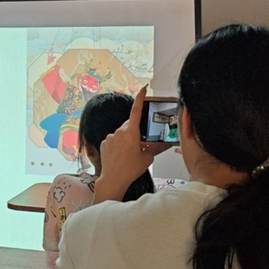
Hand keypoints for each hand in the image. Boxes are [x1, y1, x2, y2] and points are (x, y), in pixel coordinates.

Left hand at [95, 86, 171, 201]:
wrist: (113, 179)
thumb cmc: (130, 169)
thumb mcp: (147, 158)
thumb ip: (154, 148)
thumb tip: (163, 144)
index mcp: (131, 133)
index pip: (136, 111)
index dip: (140, 98)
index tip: (143, 88)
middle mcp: (119, 131)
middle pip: (130, 125)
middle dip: (135, 131)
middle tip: (140, 145)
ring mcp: (110, 136)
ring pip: (122, 133)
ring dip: (127, 139)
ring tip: (129, 154)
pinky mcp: (104, 142)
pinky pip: (114, 139)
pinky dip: (118, 144)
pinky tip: (120, 155)